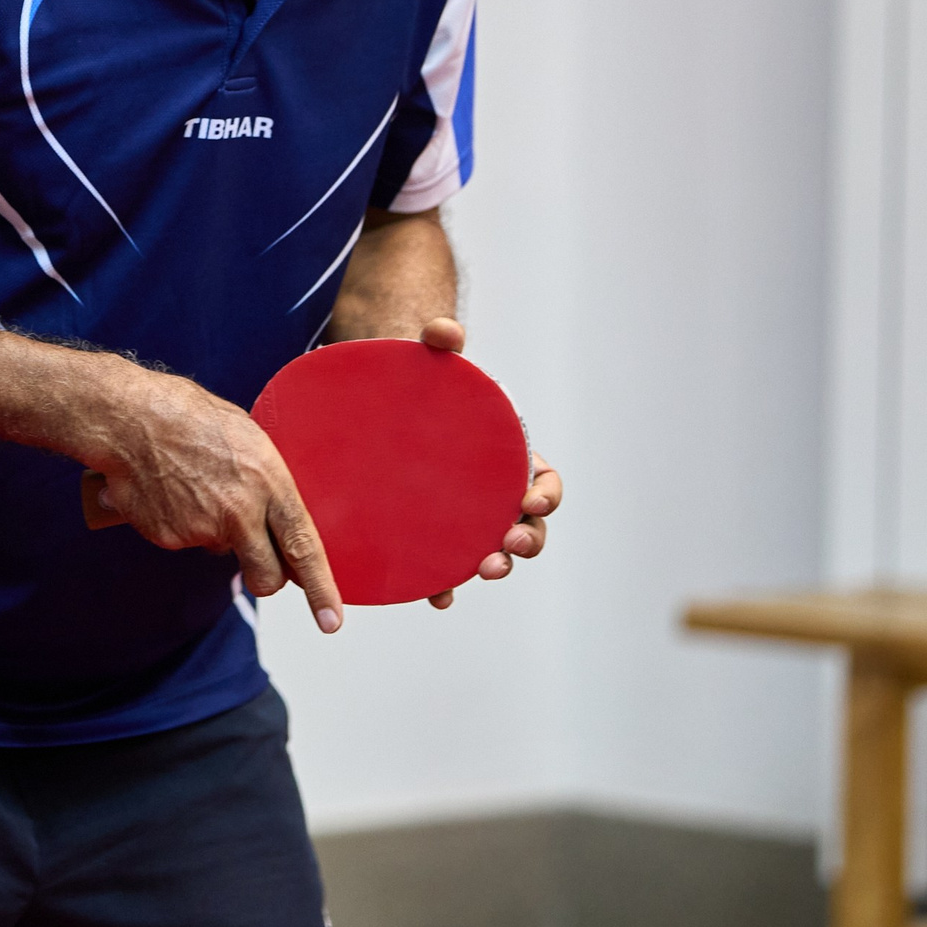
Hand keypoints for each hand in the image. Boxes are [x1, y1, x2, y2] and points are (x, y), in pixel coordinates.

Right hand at [85, 363, 343, 633]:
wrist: (131, 418)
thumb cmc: (191, 417)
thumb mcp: (249, 440)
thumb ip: (268, 485)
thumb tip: (279, 521)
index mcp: (269, 483)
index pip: (303, 547)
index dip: (319, 588)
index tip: (330, 621)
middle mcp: (240, 513)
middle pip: (267, 576)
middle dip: (267, 577)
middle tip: (259, 562)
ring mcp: (202, 529)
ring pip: (221, 552)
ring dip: (215, 532)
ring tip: (196, 486)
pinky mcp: (169, 537)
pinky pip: (185, 541)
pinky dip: (180, 523)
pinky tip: (171, 491)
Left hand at [413, 318, 563, 609]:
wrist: (379, 401)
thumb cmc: (418, 381)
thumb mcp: (429, 357)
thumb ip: (439, 341)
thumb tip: (444, 330)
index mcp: (507, 457)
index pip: (544, 481)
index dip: (546, 495)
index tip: (530, 501)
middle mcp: (492, 492)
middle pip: (527, 526)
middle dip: (525, 541)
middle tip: (506, 546)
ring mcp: (463, 516)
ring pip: (492, 550)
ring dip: (493, 565)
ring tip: (481, 570)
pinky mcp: (430, 532)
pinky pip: (445, 565)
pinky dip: (445, 584)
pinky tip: (436, 596)